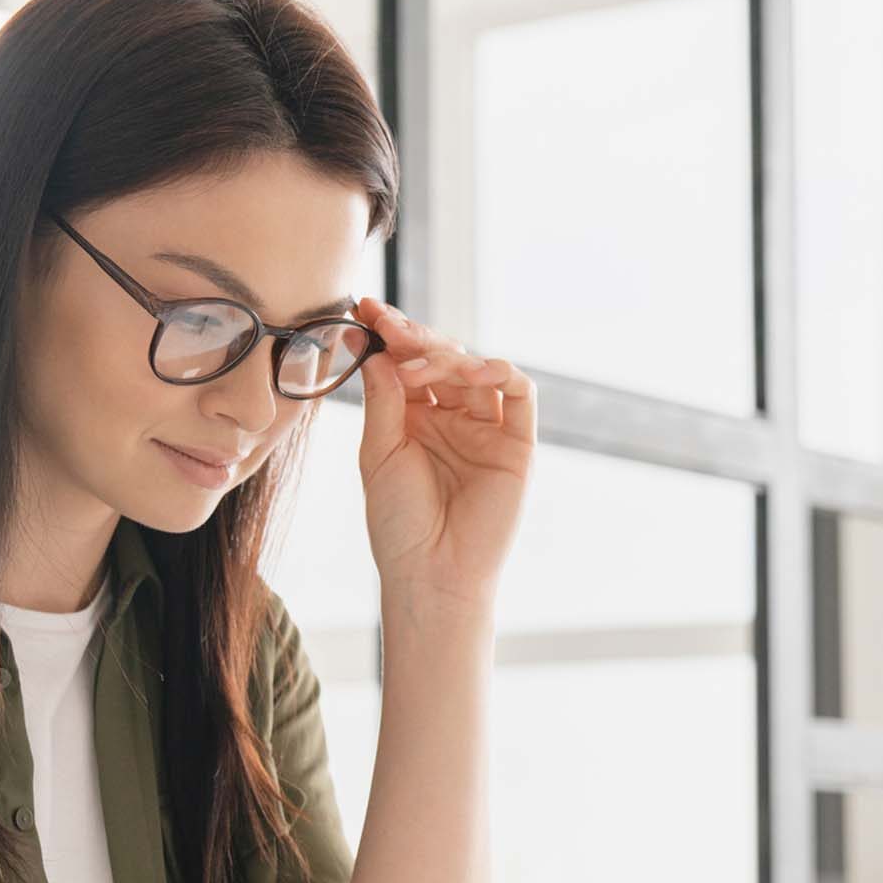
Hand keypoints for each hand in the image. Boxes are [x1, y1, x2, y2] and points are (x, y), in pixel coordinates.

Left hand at [352, 294, 536, 611]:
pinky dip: (499, 371)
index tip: (363, 310)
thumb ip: (383, 399)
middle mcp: (452, 418)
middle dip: (414, 336)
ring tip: (415, 367)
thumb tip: (377, 347)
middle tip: (387, 325)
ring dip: (447, 356)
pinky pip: (519, 392)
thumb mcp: (379, 453)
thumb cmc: (399, 523)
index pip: (405, 363)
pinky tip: (471, 371)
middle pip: (442, 357)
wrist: (431, 573)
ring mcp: (486, 428)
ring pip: (476, 368)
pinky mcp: (517, 443)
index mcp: (415, 419)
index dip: (388, 334)